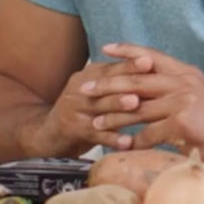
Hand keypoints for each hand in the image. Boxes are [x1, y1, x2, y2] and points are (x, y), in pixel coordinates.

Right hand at [25, 54, 155, 156]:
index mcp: (89, 76)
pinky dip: (112, 138)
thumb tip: (155, 67)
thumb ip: (118, 80)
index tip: (150, 61)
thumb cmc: (84, 111)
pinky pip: (96, 134)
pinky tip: (127, 142)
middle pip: (107, 85)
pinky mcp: (73, 131)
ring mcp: (75, 110)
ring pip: (101, 107)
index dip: (130, 65)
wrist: (48, 134)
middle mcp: (80, 89)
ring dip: (119, 106)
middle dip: (127, 82)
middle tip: (146, 81)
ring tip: (136, 104)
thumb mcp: (97, 91)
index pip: (112, 68)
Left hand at [81, 43, 203, 159]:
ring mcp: (184, 100)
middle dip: (107, 85)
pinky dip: (134, 142)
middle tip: (85, 89)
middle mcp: (186, 82)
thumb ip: (171, 88)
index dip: (128, 51)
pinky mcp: (181, 121)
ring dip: (113, 117)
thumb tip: (139, 86)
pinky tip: (122, 146)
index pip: (153, 57)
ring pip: (137, 108)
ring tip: (95, 122)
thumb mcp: (194, 99)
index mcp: (188, 73)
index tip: (106, 48)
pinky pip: (147, 133)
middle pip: (137, 80)